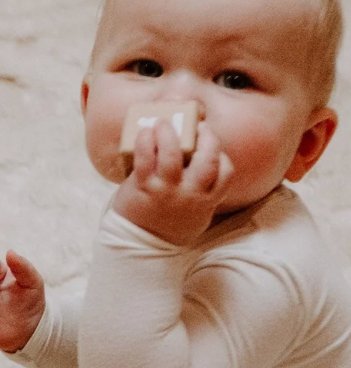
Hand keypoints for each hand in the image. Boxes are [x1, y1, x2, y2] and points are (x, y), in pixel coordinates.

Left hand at [113, 119, 233, 245]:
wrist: (141, 244)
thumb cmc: (171, 223)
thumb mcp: (198, 212)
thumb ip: (204, 191)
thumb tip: (203, 160)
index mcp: (207, 199)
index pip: (226, 173)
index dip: (223, 155)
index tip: (212, 143)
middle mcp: (189, 193)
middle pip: (208, 159)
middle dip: (207, 137)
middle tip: (198, 126)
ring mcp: (165, 189)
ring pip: (173, 154)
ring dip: (170, 133)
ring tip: (164, 122)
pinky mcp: (142, 186)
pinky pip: (144, 159)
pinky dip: (145, 142)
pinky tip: (145, 133)